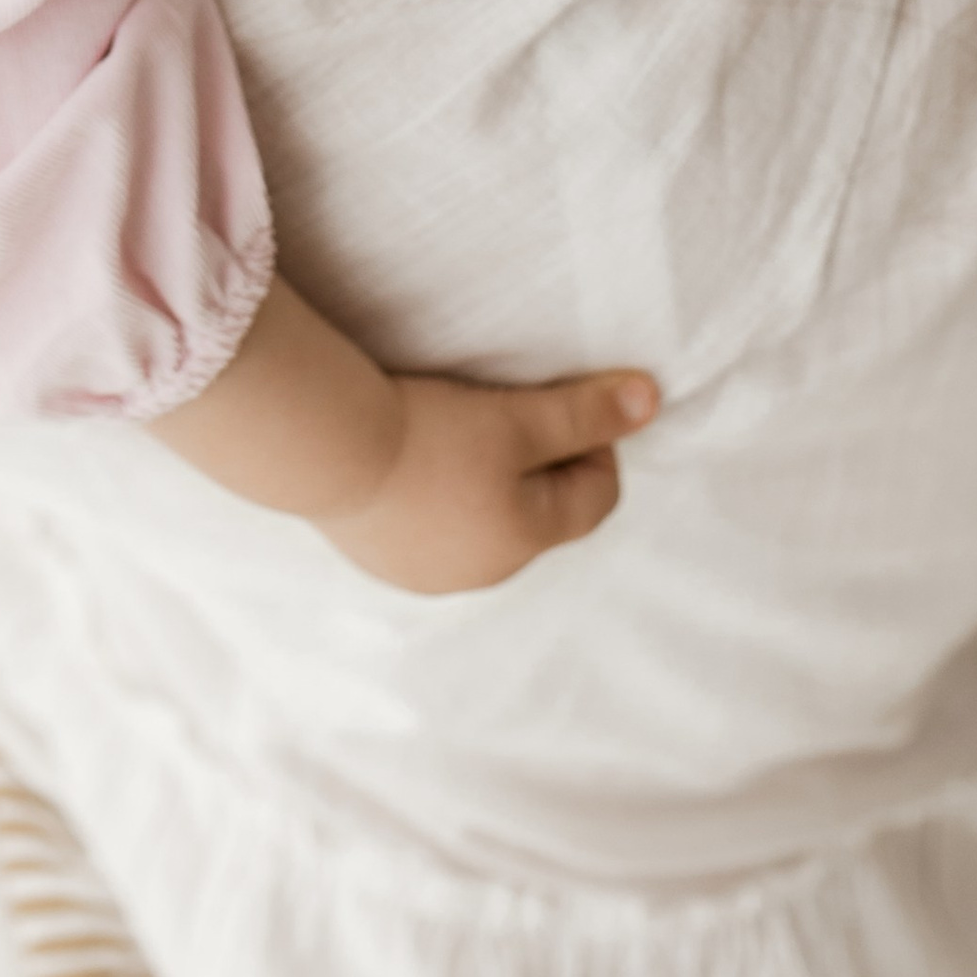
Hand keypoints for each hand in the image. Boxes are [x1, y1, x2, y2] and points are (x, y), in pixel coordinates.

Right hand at [315, 366, 658, 594]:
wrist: (325, 449)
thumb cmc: (430, 433)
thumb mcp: (518, 417)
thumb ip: (586, 413)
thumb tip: (652, 401)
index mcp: (524, 541)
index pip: (596, 498)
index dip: (594, 445)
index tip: (564, 406)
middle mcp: (481, 572)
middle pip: (540, 515)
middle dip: (539, 467)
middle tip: (510, 415)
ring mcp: (425, 574)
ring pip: (484, 524)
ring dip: (485, 485)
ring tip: (457, 435)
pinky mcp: (380, 560)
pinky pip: (432, 529)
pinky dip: (436, 497)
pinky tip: (413, 460)